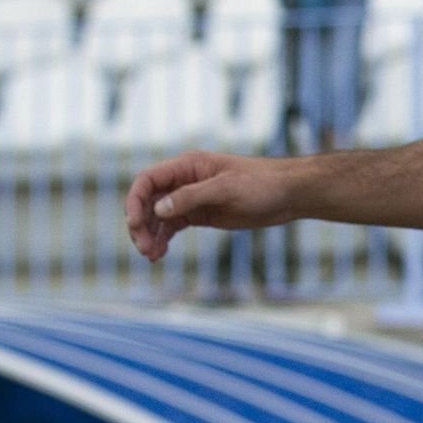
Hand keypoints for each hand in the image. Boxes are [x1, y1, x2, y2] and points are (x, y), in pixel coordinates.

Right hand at [125, 151, 301, 261]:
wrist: (288, 194)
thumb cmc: (261, 184)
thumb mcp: (226, 189)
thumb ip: (191, 197)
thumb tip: (158, 208)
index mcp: (188, 166)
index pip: (147, 180)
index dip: (134, 200)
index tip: (134, 224)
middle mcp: (184, 180)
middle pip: (148, 201)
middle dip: (141, 224)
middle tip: (144, 248)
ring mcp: (191, 198)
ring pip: (157, 216)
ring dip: (150, 235)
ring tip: (152, 256)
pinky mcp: (200, 214)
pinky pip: (171, 226)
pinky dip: (162, 239)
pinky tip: (159, 253)